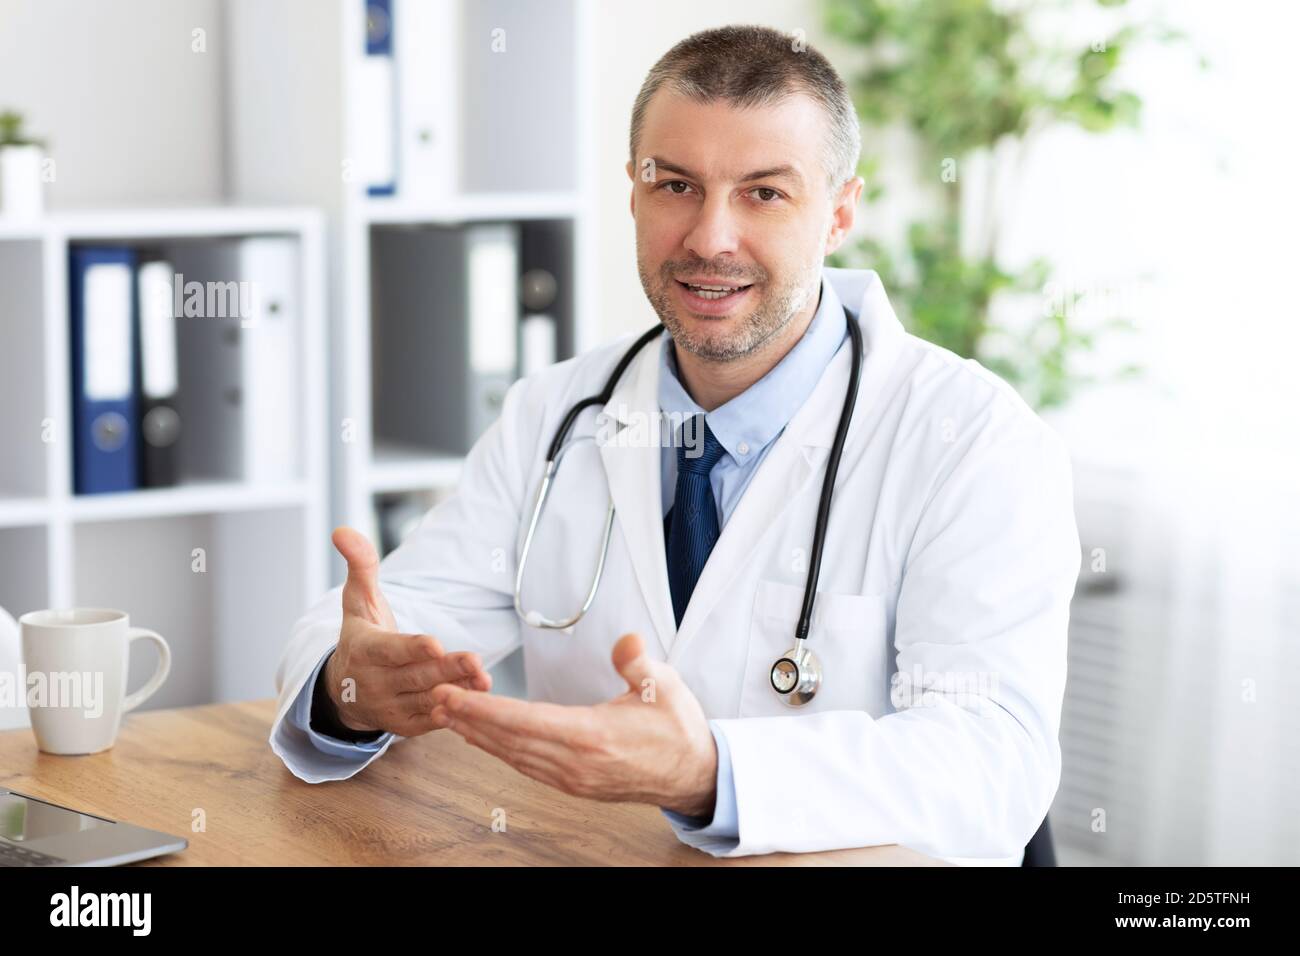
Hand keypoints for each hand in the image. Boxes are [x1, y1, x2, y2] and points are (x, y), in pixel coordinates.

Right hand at [323, 527, 491, 735]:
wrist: (343, 690)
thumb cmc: (360, 636)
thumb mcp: (357, 601)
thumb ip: (360, 566)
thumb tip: (343, 530)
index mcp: (365, 650)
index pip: (391, 650)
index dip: (413, 648)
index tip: (436, 644)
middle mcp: (375, 683)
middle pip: (417, 675)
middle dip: (447, 669)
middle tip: (475, 662)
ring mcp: (390, 707)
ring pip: (428, 699)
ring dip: (457, 691)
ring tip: (484, 681)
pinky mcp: (406, 725)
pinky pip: (431, 721)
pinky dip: (452, 715)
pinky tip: (476, 703)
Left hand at [430, 633, 717, 817]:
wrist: (694, 774)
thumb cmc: (678, 728)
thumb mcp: (665, 686)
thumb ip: (639, 663)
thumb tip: (626, 641)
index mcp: (592, 736)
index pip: (525, 721)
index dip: (484, 708)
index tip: (452, 695)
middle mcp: (576, 763)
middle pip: (509, 741)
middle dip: (469, 720)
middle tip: (435, 700)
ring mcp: (573, 779)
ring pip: (513, 756)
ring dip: (478, 737)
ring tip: (448, 717)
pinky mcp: (574, 785)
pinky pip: (527, 766)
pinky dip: (500, 750)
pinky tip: (484, 739)